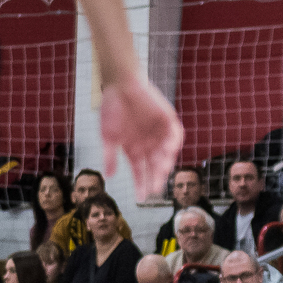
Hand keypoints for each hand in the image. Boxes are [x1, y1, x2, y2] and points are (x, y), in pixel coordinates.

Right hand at [99, 73, 183, 203]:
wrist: (120, 85)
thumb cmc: (112, 109)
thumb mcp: (108, 136)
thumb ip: (110, 156)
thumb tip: (108, 176)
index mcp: (136, 150)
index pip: (141, 172)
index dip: (141, 184)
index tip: (141, 197)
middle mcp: (150, 145)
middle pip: (156, 166)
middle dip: (156, 177)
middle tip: (155, 188)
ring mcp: (160, 134)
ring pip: (166, 153)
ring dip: (165, 162)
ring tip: (162, 171)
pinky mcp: (168, 120)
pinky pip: (175, 134)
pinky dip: (173, 142)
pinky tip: (169, 149)